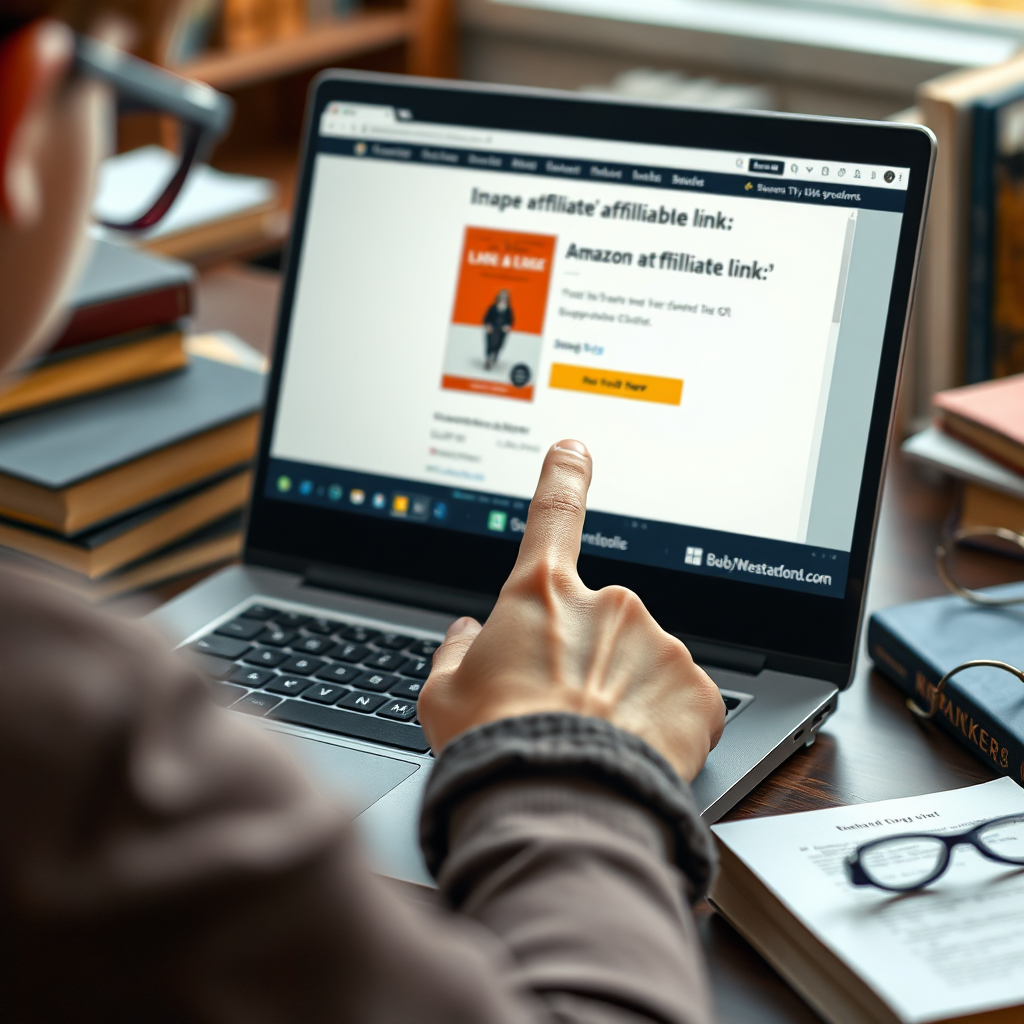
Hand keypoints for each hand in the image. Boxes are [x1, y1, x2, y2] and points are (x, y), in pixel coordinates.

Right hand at [417, 440, 724, 780]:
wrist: (558, 805)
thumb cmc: (495, 748)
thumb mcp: (445, 698)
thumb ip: (456, 654)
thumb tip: (467, 633)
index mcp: (541, 594)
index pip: (554, 515)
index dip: (563, 477)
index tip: (573, 450)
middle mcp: (607, 604)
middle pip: (599, 619)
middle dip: (586, 656)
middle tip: (562, 709)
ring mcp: (658, 643)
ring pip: (641, 660)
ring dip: (623, 690)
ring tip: (594, 739)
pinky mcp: (698, 689)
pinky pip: (679, 698)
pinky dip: (661, 721)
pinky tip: (633, 750)